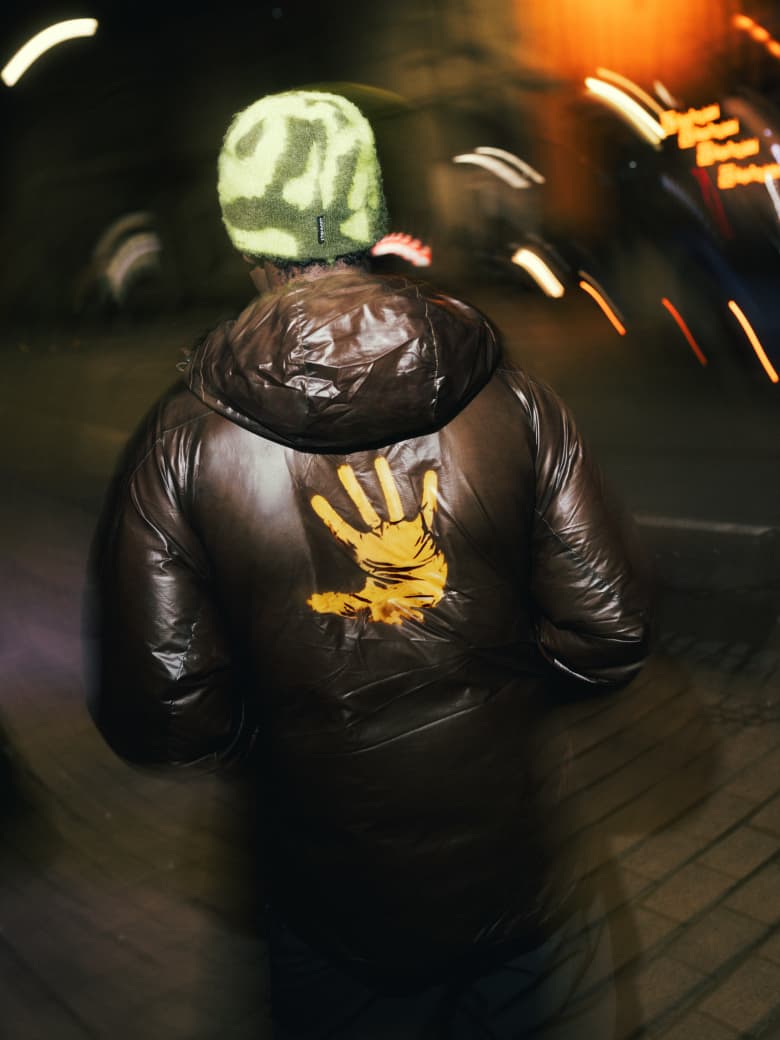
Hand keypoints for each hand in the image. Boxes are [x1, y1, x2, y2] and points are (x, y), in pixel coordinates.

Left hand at [308, 457, 446, 624]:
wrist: (425, 597)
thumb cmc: (396, 598)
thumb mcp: (367, 599)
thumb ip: (343, 600)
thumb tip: (313, 603)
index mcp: (366, 552)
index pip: (342, 530)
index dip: (328, 515)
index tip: (315, 498)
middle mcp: (381, 537)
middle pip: (363, 509)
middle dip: (353, 489)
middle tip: (343, 469)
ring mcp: (401, 533)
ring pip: (392, 502)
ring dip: (386, 483)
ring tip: (379, 461)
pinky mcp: (421, 533)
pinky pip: (426, 510)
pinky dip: (428, 493)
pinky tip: (430, 475)